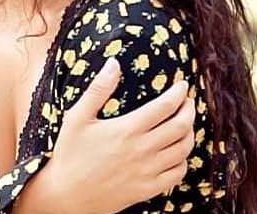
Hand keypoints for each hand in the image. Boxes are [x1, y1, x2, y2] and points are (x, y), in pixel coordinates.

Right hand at [20, 58, 195, 213]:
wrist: (67, 194)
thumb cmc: (70, 154)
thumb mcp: (77, 118)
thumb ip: (98, 89)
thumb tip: (114, 63)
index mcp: (127, 129)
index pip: (165, 106)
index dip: (179, 93)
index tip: (182, 85)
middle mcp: (142, 150)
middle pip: (181, 126)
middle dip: (190, 110)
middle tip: (188, 102)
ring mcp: (148, 171)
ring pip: (183, 149)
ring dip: (190, 133)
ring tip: (185, 124)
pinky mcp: (148, 188)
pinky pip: (178, 173)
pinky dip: (183, 160)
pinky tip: (176, 153)